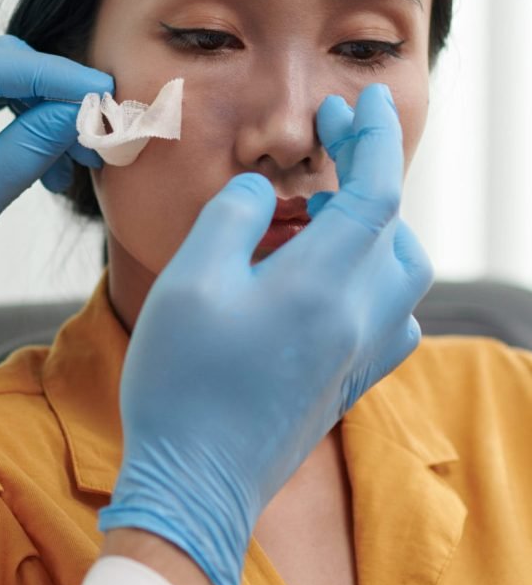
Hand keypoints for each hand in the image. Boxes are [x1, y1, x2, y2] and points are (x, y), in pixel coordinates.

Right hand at [99, 83, 432, 584]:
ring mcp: (358, 357)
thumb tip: (261, 193)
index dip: (374, 137)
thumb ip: (232, 218)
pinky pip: (392, 319)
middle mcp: (357, 319)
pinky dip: (376, 281)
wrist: (195, 484)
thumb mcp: (189, 281)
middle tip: (328, 145)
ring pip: (402, 274)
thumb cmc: (182, 382)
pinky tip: (334, 283)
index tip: (363, 100)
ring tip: (327, 213)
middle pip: (395, 229)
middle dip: (371, 174)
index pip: (375, 192)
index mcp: (321, 286)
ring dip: (378, 228)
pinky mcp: (348, 384)